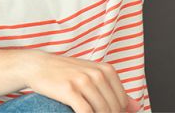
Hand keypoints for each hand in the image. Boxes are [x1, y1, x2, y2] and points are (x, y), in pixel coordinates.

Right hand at [25, 51, 139, 112]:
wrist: (38, 65)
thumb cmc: (65, 72)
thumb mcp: (91, 75)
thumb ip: (114, 90)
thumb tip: (136, 107)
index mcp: (106, 70)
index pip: (121, 101)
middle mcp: (96, 74)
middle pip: (112, 108)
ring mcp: (83, 81)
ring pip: (101, 111)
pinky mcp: (70, 90)